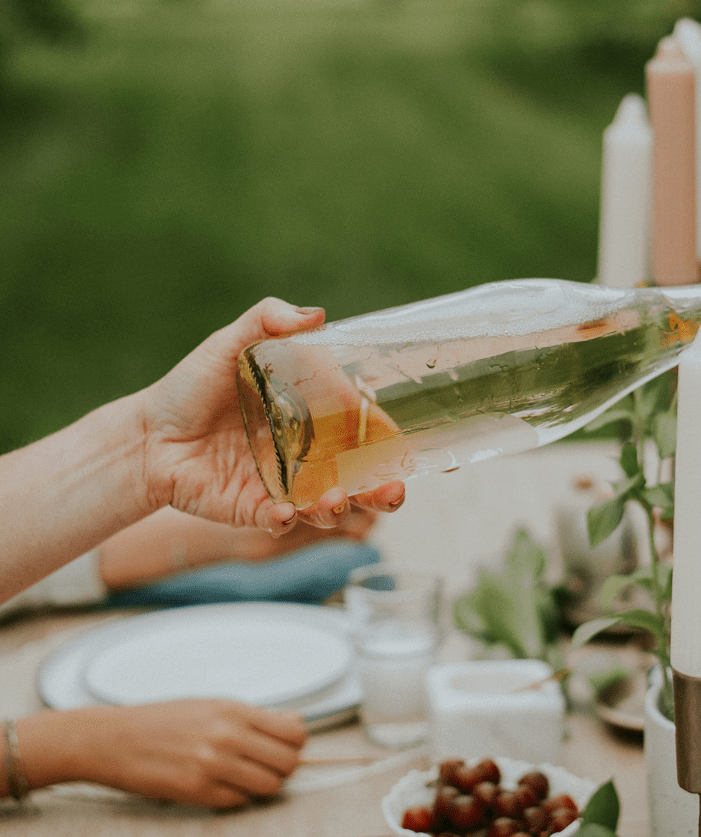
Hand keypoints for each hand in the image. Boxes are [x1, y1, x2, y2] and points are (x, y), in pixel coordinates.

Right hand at [64, 698, 306, 807]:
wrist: (112, 739)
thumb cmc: (162, 721)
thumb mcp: (211, 705)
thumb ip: (255, 717)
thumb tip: (296, 724)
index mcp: (234, 711)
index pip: (295, 733)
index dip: (295, 744)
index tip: (284, 747)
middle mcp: (228, 736)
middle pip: (288, 763)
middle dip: (282, 768)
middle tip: (264, 766)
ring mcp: (213, 766)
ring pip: (269, 787)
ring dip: (261, 785)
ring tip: (242, 777)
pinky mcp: (196, 791)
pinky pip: (238, 802)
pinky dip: (235, 797)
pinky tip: (218, 785)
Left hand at [137, 298, 404, 535]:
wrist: (148, 434)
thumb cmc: (192, 387)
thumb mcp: (231, 344)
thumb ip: (268, 321)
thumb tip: (316, 314)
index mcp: (315, 419)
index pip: (366, 435)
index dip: (395, 448)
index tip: (416, 456)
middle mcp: (308, 457)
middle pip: (361, 480)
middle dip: (384, 491)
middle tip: (392, 492)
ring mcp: (286, 487)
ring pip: (329, 506)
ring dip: (340, 508)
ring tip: (335, 500)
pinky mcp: (257, 511)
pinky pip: (281, 522)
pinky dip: (287, 520)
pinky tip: (283, 511)